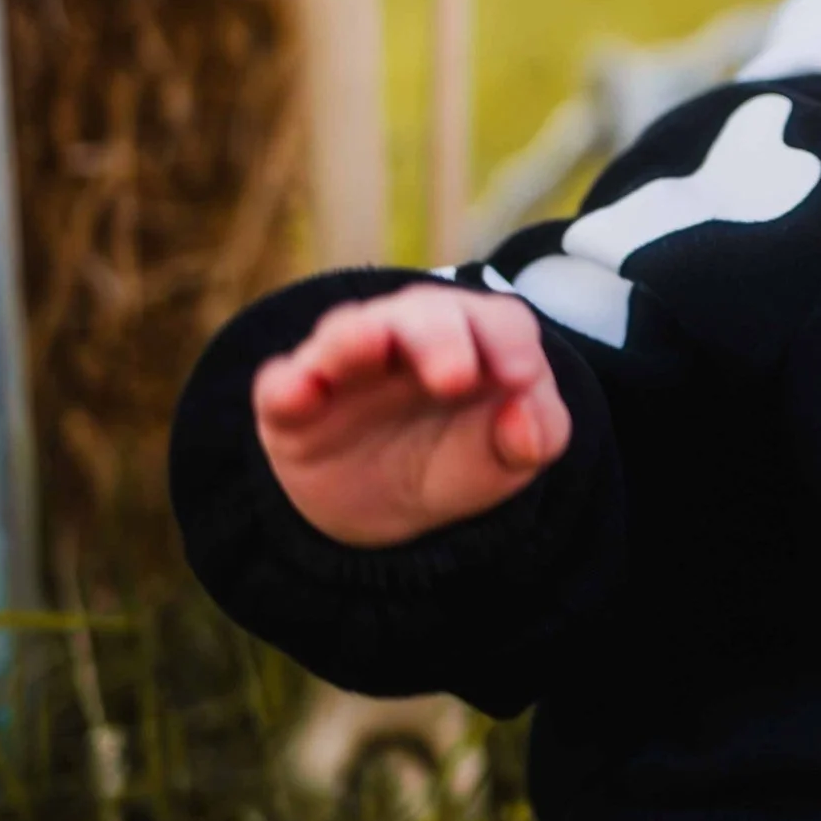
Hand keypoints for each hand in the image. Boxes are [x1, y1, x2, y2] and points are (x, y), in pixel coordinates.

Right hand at [253, 284, 571, 546]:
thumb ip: (537, 435)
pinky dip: (289, 385)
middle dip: (440, 338)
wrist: (384, 506)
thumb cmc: (457, 456)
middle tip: (455, 377)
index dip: (510, 342)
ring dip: (359, 338)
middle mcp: (407, 334)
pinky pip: (283, 384)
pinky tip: (299, 393)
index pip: (498, 320)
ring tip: (372, 345)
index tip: (522, 379)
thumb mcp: (507, 459)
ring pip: (349, 332)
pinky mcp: (293, 401)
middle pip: (424, 314)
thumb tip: (525, 419)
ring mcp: (345, 363)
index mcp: (474, 338)